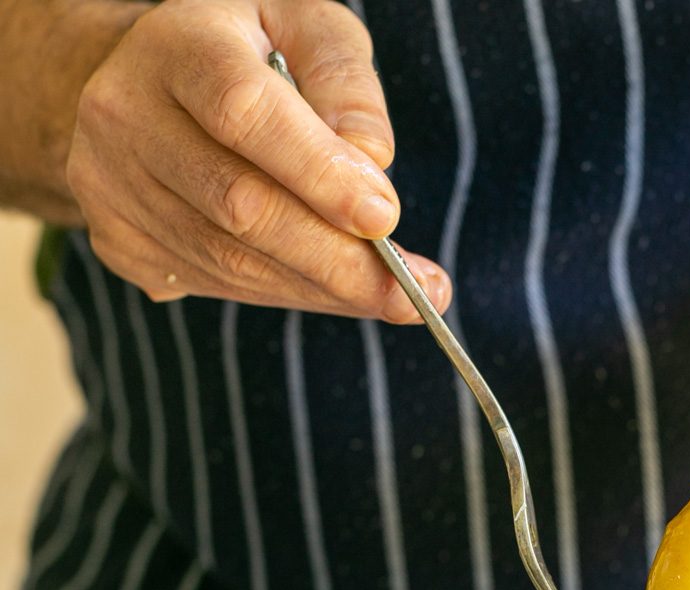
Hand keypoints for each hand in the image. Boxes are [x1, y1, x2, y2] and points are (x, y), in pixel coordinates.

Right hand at [65, 0, 449, 318]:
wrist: (140, 84)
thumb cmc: (243, 50)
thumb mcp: (302, 27)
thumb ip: (345, 81)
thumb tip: (371, 163)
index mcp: (176, 46)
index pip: (244, 114)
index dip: (319, 174)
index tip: (386, 218)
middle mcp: (127, 116)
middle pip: (240, 207)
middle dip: (337, 260)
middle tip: (413, 292)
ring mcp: (112, 185)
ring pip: (230, 262)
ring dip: (321, 290)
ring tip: (391, 298)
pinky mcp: (119, 241)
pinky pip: (217, 286)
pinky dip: (287, 294)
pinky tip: (330, 290)